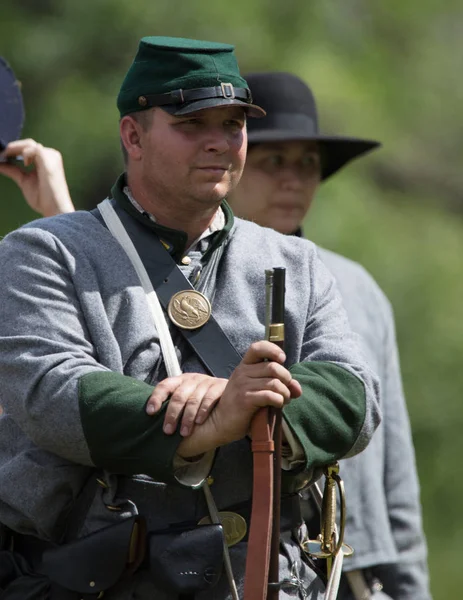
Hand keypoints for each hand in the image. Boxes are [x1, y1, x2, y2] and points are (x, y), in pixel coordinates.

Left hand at [0, 139, 74, 216]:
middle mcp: (49, 156)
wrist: (54, 208)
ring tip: (5, 156)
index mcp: (45, 161)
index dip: (14, 150)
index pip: (28, 149)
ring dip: (15, 148)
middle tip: (0, 155)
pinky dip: (24, 153)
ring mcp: (50, 156)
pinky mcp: (48, 158)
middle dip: (12, 148)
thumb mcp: (24, 181)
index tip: (1, 156)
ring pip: (29, 144)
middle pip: (28, 144)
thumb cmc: (43, 198)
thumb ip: (13, 171)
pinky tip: (24, 164)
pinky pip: (34, 149)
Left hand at [146, 373, 226, 436]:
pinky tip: (199, 422)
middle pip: (178, 396)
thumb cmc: (200, 401)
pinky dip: (203, 411)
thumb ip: (172, 404)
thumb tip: (152, 418)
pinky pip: (209, 398)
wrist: (230, 394)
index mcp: (179, 381)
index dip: (156, 398)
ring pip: (193, 399)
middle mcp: (191, 379)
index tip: (150, 412)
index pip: (164, 386)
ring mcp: (206, 382)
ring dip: (187, 418)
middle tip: (168, 431)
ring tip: (184, 432)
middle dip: (172, 415)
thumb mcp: (185, 399)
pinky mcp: (219, 386)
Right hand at [178, 341, 301, 456]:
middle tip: (286, 390)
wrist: (221, 423)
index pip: (257, 347)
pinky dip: (279, 400)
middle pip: (273, 367)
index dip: (273, 350)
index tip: (282, 359)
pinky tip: (277, 405)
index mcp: (244, 366)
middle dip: (287, 379)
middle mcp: (242, 372)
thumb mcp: (259, 391)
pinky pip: (270, 396)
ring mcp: (242, 385)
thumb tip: (297, 388)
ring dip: (285, 393)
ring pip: (275, 383)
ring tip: (283, 400)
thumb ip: (279, 385)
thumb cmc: (242, 406)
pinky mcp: (244, 399)